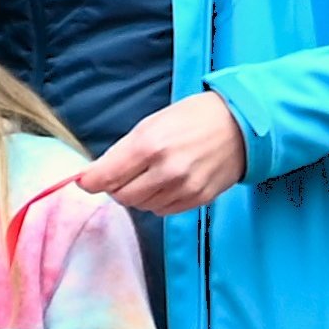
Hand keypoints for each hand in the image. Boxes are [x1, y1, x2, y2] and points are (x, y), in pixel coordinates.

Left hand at [76, 91, 247, 215]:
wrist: (242, 124)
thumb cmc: (192, 118)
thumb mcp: (150, 124)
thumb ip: (122, 152)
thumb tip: (95, 175)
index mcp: (149, 146)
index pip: (104, 178)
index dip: (90, 182)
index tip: (87, 181)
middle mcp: (166, 170)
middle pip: (121, 197)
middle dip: (116, 187)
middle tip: (124, 174)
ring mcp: (185, 188)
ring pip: (142, 206)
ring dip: (139, 195)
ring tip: (151, 174)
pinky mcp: (199, 199)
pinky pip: (163, 210)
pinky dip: (158, 200)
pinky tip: (167, 183)